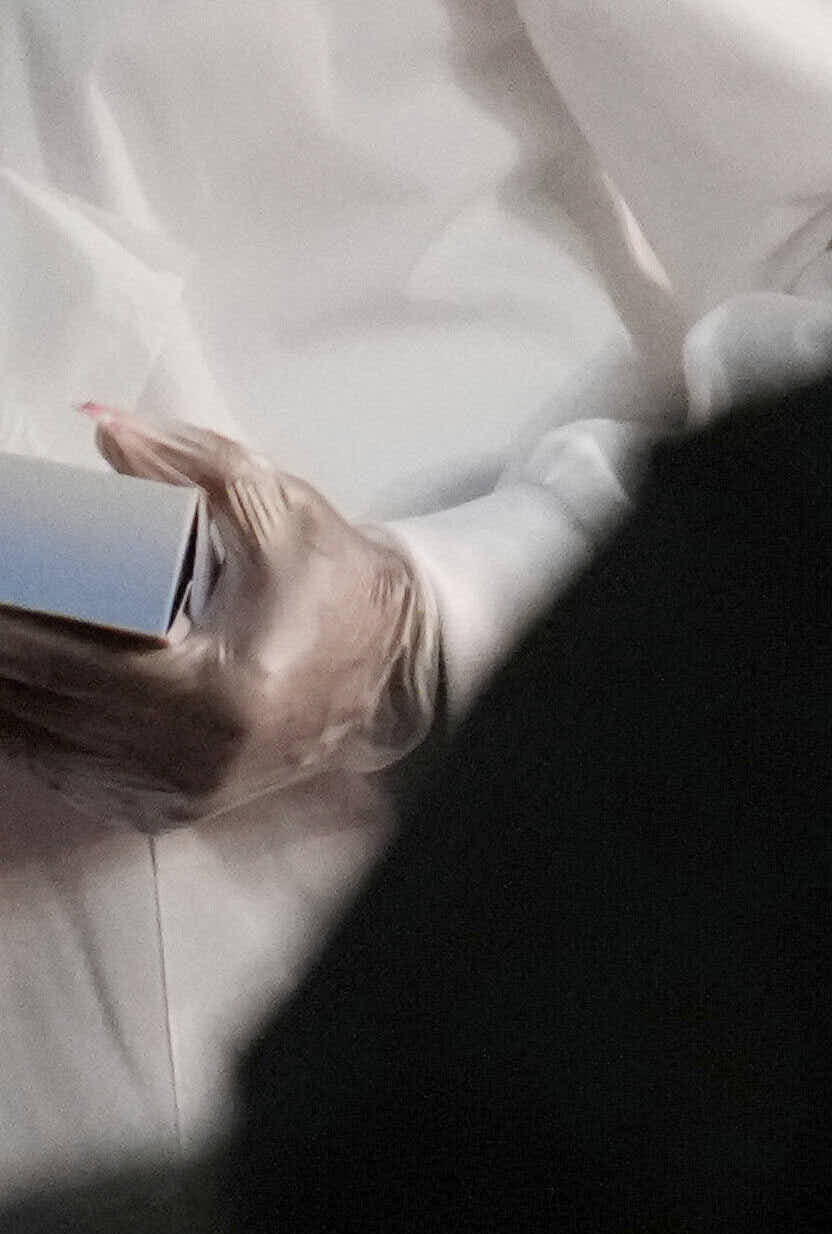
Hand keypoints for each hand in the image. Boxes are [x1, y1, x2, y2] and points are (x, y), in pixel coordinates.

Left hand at [0, 409, 437, 828]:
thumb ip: (192, 462)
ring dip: (2, 685)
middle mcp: (190, 761)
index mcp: (217, 697)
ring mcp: (171, 793)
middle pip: (32, 704)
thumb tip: (103, 426)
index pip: (61, 661)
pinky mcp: (160, 807)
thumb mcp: (278, 512)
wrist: (391, 672)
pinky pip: (57, 770)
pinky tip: (10, 679)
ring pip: (32, 743)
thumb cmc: (334, 594)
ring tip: (3, 629)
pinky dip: (18, 724)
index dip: (4, 623)